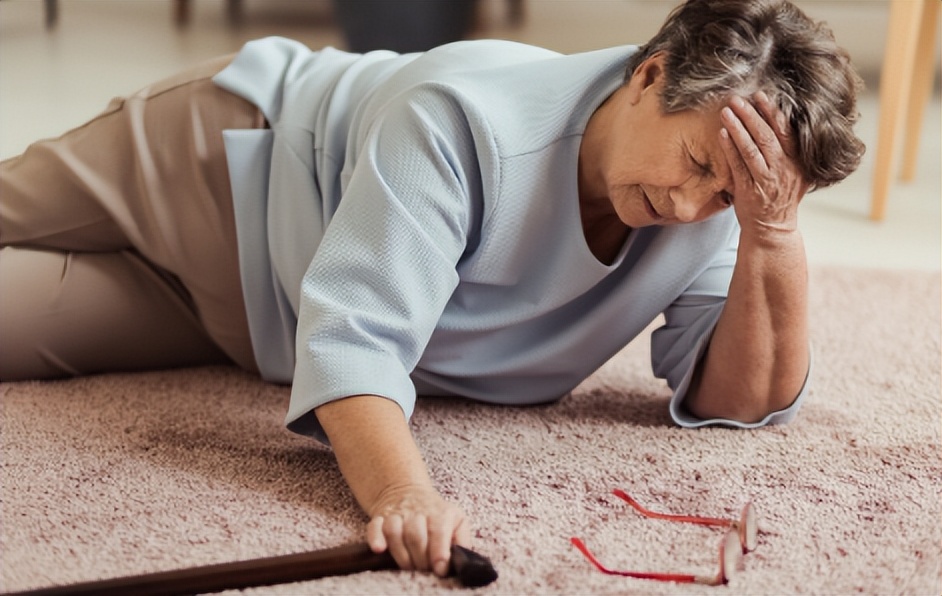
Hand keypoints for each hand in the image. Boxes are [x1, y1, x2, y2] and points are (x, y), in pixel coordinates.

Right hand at [366, 483, 471, 576]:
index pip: (439, 531)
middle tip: (424, 571)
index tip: (440, 570)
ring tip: (408, 566)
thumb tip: (463, 560)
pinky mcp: (380, 517)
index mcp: (440, 512)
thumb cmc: (437, 515)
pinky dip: (375, 538)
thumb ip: (462, 540)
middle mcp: (417, 511)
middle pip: (415, 535)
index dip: (439, 552)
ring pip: (395, 532)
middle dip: (420, 559)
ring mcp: (397, 514)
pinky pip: (374, 526)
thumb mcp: (457, 521)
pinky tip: (379, 549)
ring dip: (401, 554)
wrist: (408, 492)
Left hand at [719, 91, 809, 241]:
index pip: (786, 131)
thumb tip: (783, 119)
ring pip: (752, 149)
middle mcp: (784, 169)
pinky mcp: (748, 190)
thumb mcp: (796, 173)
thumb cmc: (781, 196)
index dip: (773, 112)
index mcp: (797, 161)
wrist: (772, 228)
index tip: (761, 95)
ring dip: (738, 127)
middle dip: (751, 115)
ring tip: (726, 111)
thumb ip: (791, 150)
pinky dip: (730, 148)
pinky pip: (738, 165)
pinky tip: (722, 133)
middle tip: (738, 98)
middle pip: (767, 136)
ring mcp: (766, 180)